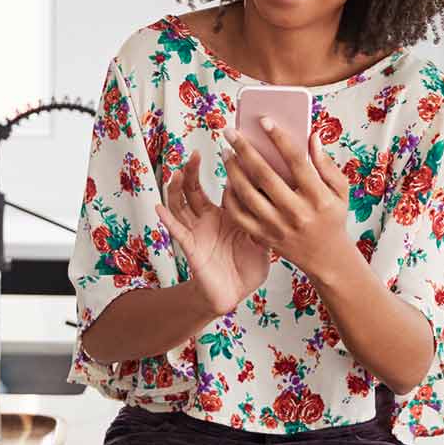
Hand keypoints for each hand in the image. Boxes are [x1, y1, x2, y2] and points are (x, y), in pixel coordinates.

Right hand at [154, 150, 268, 316]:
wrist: (234, 294)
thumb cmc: (248, 267)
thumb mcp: (263, 239)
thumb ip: (268, 218)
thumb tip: (283, 195)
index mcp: (227, 215)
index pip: (223, 187)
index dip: (225, 172)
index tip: (232, 150)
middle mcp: (208, 219)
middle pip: (194, 190)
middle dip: (191, 171)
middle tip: (194, 154)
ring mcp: (197, 231)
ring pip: (181, 205)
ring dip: (176, 189)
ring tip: (176, 172)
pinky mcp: (190, 247)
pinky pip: (177, 231)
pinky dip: (167, 219)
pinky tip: (159, 207)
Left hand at [221, 119, 353, 283]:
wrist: (327, 258)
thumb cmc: (332, 217)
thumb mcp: (340, 191)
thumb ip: (327, 164)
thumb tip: (312, 137)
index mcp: (318, 197)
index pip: (297, 162)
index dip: (279, 139)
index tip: (264, 121)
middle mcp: (297, 212)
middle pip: (265, 175)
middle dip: (245, 150)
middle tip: (231, 132)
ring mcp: (279, 227)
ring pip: (248, 195)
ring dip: (233, 171)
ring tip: (226, 153)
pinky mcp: (265, 237)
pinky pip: (240, 216)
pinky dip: (230, 198)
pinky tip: (228, 182)